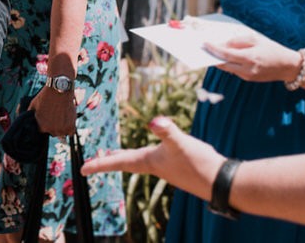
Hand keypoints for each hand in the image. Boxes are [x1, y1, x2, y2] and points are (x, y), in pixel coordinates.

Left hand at [29, 86, 76, 136]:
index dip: (44, 123)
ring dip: (61, 127)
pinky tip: (66, 119)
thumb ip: (29, 114)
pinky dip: (69, 127)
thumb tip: (25, 119)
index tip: (47, 116)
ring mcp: (62, 130)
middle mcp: (52, 130)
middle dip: (52, 125)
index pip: (42, 130)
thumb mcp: (33, 105)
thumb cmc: (45, 96)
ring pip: (61, 132)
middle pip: (52, 132)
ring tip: (61, 115)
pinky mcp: (71, 127)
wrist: (59, 89)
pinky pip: (70, 132)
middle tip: (55, 115)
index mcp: (42, 127)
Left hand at [82, 116, 223, 201]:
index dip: (99, 165)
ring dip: (124, 159)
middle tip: (93, 164)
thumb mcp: (181, 143)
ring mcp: (166, 167)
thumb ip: (168, 131)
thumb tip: (155, 121)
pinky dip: (144, 157)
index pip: (118, 162)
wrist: (223, 183)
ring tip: (113, 156)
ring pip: (138, 162)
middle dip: (109, 162)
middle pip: (125, 162)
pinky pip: (154, 160)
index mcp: (149, 161)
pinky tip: (151, 154)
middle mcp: (154, 166)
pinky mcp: (178, 166)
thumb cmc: (199, 164)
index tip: (81, 169)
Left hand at [205, 32, 302, 82]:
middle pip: (224, 64)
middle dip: (212, 56)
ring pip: (228, 69)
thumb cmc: (272, 49)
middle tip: (203, 49)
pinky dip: (229, 64)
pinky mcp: (249, 79)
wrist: (288, 66)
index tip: (205, 44)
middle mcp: (247, 69)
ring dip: (219, 61)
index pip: (226, 54)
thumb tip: (223, 43)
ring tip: (211, 52)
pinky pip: (235, 71)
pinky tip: (225, 57)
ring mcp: (248, 76)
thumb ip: (238, 41)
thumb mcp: (256, 40)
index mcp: (250, 58)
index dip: (214, 49)